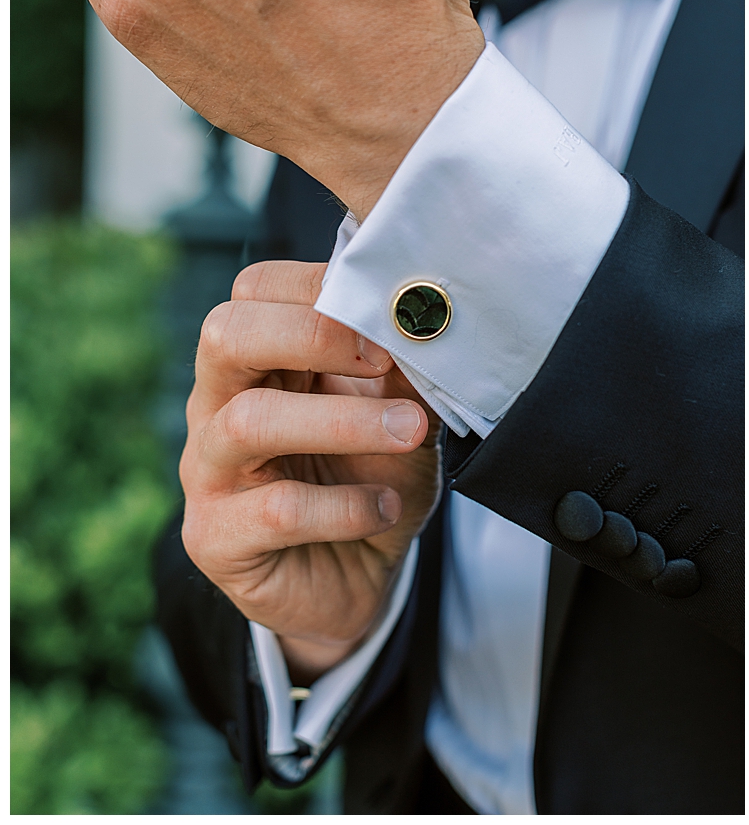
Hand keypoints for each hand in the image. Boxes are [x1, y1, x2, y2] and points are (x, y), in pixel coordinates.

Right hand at [179, 260, 440, 682]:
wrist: (357, 578)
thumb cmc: (372, 476)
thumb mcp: (400, 412)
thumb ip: (402, 367)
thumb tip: (423, 316)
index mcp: (260, 360)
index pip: (256, 290)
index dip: (320, 287)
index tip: (393, 310)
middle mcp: (219, 405)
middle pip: (226, 335)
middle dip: (311, 335)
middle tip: (385, 359)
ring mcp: (209, 472)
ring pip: (249, 422)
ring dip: (344, 421)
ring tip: (410, 431)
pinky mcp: (215, 539)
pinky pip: (276, 510)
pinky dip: (346, 506)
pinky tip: (385, 508)